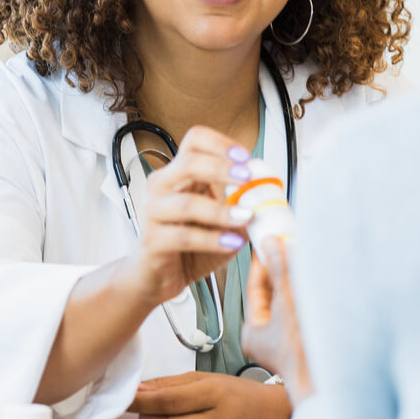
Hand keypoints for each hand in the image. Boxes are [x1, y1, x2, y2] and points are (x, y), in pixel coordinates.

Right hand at [120, 126, 255, 307]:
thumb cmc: (186, 247)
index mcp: (178, 174)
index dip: (221, 144)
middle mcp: (161, 187)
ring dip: (222, 210)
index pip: (194, 141)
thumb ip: (238, 206)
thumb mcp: (218, 222)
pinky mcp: (152, 240)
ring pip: (187, 203)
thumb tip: (267, 197)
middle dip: (222, 168)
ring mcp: (153, 213)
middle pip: (188, 163)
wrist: (157, 277)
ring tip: (246, 217)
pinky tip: (232, 243)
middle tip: (247, 179)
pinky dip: (213, 239)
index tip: (246, 157)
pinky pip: (184, 236)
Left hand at [127, 372, 291, 418]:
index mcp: (215, 394)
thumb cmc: (243, 395)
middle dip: (144, 417)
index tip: (125, 396)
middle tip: (143, 407)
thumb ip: (172, 384)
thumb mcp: (210, 379)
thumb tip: (140, 389)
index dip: (140, 400)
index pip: (167, 399)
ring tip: (157, 418)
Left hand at [242, 237, 313, 405]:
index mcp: (255, 332)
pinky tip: (320, 280)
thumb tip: (271, 245)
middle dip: (283, 269)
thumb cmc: (302, 355)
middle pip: (275, 293)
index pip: (255, 288)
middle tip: (288, 245)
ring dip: (299, 280)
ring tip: (305, 258)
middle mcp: (271, 337)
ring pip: (292, 301)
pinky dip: (312, 293)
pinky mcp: (311, 339)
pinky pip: (307, 309)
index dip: (262, 262)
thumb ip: (280, 270)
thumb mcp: (287, 302)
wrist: (331, 381)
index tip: (266, 243)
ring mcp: (292, 340)